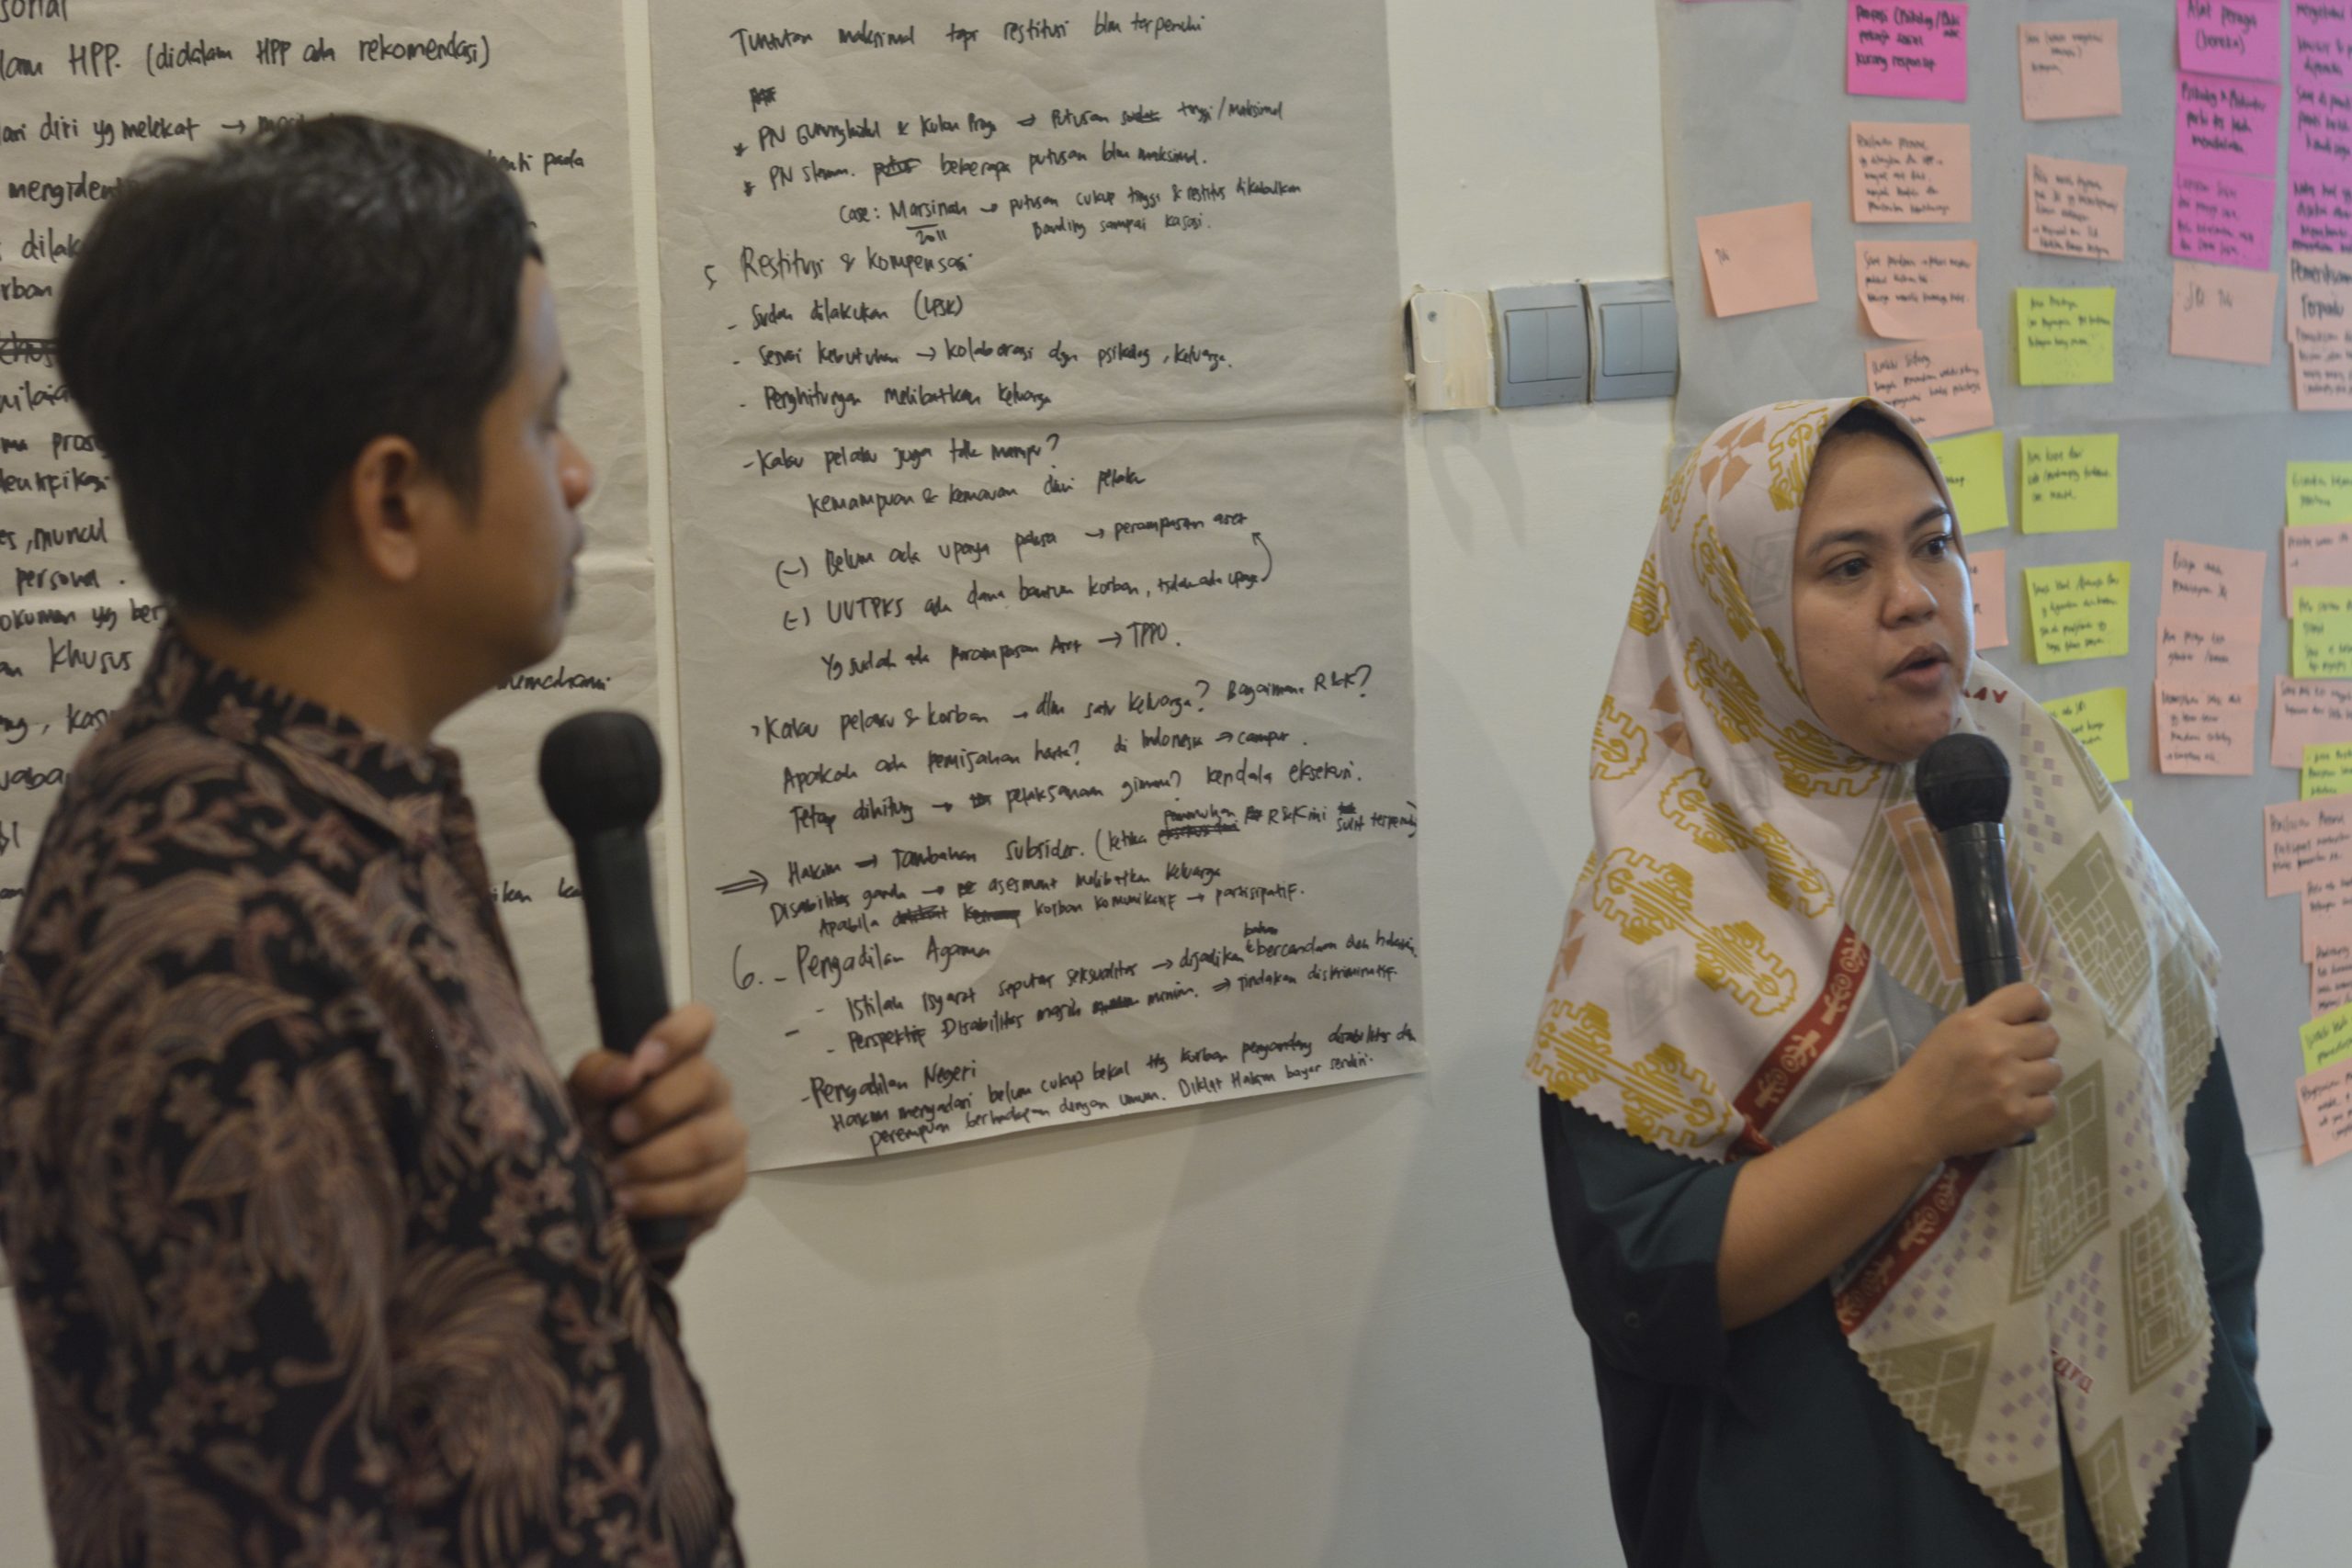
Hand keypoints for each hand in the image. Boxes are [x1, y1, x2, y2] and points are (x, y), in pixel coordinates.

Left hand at [566, 1001, 748, 1249]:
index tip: (642, 1063)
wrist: (604, 1199)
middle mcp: (713, 1092)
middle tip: (616, 1131)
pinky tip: (631, 1203)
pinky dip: (662, 1199)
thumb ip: (598, 1076)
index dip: (676, 1035)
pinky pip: (707, 1190)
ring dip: (652, 1161)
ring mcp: (728, 1138)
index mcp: (678, 1060)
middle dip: (654, 1107)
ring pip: (706, 1141)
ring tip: (613, 1178)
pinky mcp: (730, 1183)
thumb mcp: (580, 1101)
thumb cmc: (595, 1135)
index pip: (698, 1023)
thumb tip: (628, 1074)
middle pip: (705, 1080)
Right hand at [1882, 981, 2060, 1160]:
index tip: (2033, 1019)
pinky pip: (2050, 1104)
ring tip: (2016, 1084)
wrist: (1913, 1121)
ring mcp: (2010, 1084)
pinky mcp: (2017, 1116)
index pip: (2030, 996)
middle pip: (2049, 1036)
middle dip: (2037, 1046)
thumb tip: (2029, 1019)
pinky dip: (2036, 1106)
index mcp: (1976, 1022)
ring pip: (2054, 1071)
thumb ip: (1989, 1020)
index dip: (2039, 1007)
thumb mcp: (1951, 1030)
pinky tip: (2015, 1105)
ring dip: (2038, 1077)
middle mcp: (1997, 1048)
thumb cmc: (1930, 1072)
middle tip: (2018, 1058)